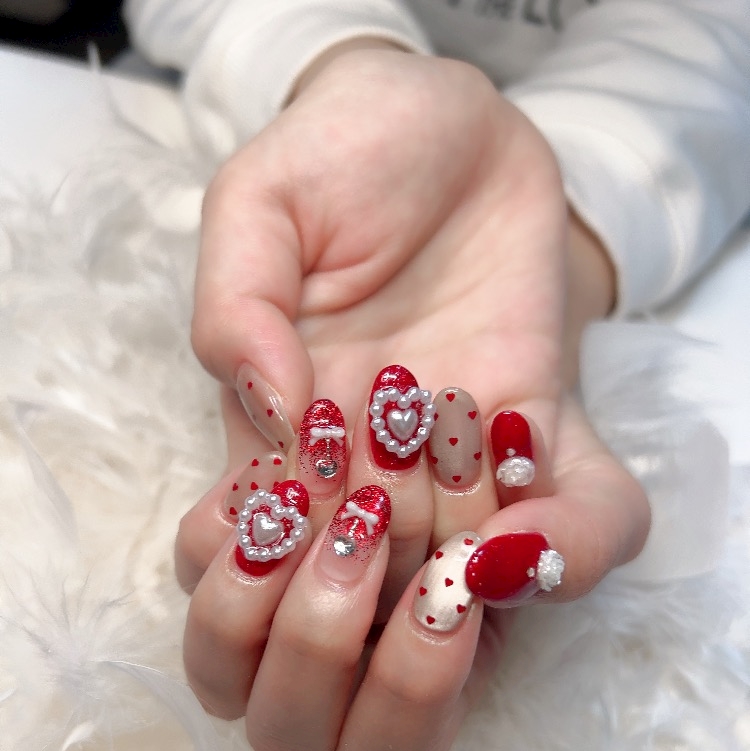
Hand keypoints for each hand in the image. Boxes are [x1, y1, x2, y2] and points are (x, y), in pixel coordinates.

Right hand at [179, 46, 647, 605]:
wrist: (453, 127)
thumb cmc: (342, 152)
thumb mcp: (259, 199)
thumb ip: (237, 300)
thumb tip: (274, 404)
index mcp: (276, 422)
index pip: (267, 534)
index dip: (291, 533)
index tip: (317, 475)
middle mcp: (360, 457)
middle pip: (359, 566)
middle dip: (380, 543)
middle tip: (396, 475)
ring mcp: (446, 448)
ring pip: (449, 549)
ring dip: (460, 529)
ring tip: (463, 462)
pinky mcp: (524, 421)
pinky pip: (541, 501)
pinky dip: (546, 519)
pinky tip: (524, 468)